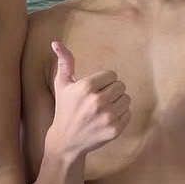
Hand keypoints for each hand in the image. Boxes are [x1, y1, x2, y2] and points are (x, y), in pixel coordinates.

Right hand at [48, 41, 130, 157]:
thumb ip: (64, 62)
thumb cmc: (65, 109)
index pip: (112, 75)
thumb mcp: (62, 84)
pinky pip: (128, 113)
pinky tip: (106, 119)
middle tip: (99, 100)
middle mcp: (97, 101)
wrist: (66, 141)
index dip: (104, 82)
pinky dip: (121, 115)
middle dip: (111, 91)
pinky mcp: (115, 130)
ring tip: (103, 109)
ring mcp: (107, 117)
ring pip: (127, 99)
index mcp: (86, 87)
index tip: (94, 90)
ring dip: (117, 103)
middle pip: (121, 86)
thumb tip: (56, 42)